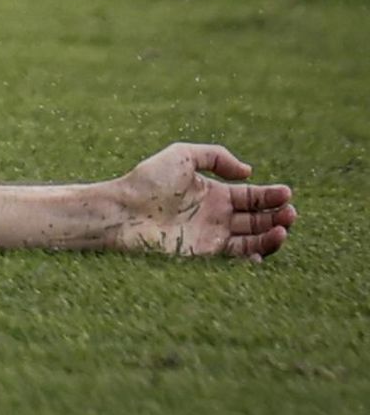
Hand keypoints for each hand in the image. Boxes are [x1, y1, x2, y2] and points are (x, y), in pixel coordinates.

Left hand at [111, 143, 294, 259]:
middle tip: (291, 212)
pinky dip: (253, 257)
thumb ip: (215, 157)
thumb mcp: (182, 156)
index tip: (288, 193)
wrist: (123, 211)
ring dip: (270, 236)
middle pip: (256, 220)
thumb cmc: (148, 181)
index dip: (271, 196)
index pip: (250, 197)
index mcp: (213, 193)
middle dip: (277, 216)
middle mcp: (216, 216)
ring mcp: (211, 237)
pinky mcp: (204, 255)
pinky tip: (262, 251)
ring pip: (251, 240)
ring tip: (284, 229)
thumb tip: (248, 172)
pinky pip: (235, 258)